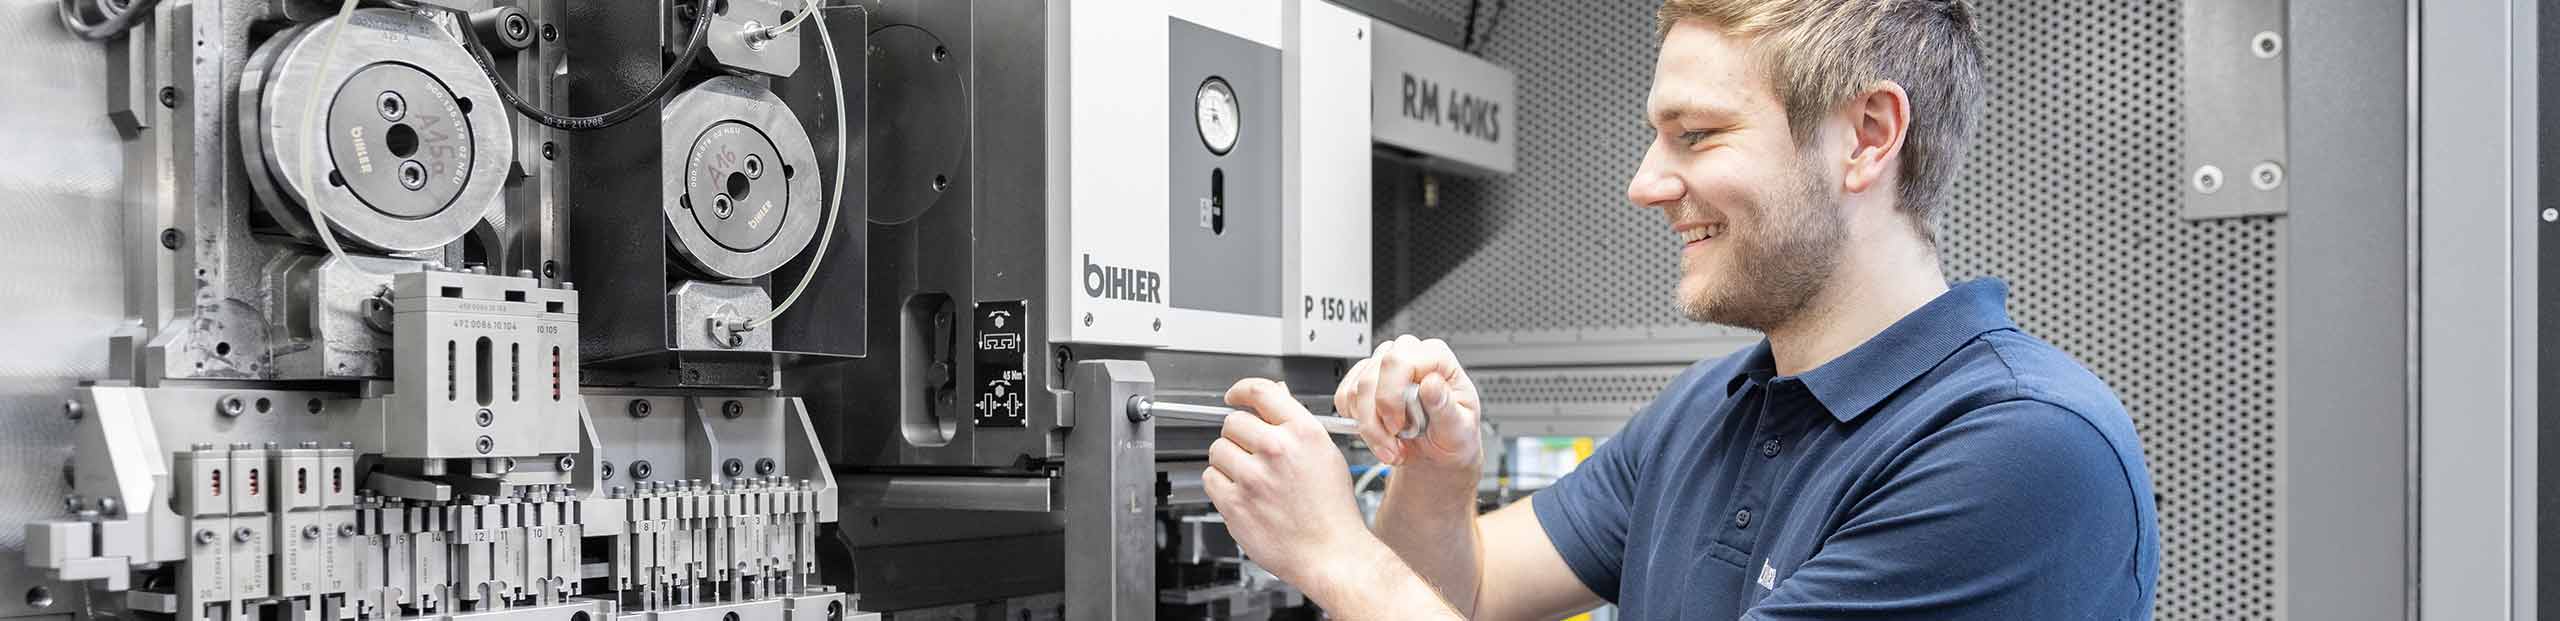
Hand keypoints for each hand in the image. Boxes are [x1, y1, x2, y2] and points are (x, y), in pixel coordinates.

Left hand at [1202, 378, 1379, 591]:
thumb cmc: (1332, 511)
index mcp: (1303, 432)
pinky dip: (1220, 485)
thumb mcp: (1325, 454)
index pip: (1260, 392)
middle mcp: (1277, 450)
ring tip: (1250, 478)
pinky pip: (1210, 478)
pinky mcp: (1235, 503)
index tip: (1233, 397)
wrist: (1331, 553)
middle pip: (1232, 422)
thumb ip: (1296, 423)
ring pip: (1217, 450)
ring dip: (1228, 461)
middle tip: (1250, 453)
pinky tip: (1243, 494)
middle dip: (1238, 436)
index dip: (1240, 391)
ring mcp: (1254, 477)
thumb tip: (1276, 396)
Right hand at [1336, 335, 1482, 472]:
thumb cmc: (1454, 436)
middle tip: (1393, 445)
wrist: (1440, 453)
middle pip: (1371, 376)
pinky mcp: (1365, 382)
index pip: (1399, 360)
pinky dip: (1356, 423)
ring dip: (1368, 428)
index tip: (1398, 426)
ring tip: (1390, 447)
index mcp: (1436, 357)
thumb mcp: (1460, 429)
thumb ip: (1446, 406)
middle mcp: (1408, 355)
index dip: (1391, 396)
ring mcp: (1383, 366)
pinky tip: (1378, 436)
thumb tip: (1432, 383)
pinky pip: (1345, 397)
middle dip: (1376, 419)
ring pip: (1355, 390)